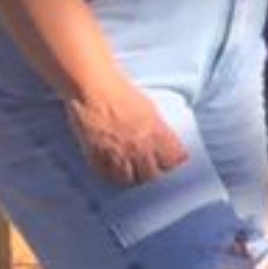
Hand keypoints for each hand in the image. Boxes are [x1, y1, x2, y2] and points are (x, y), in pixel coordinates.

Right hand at [65, 76, 188, 187]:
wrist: (93, 88)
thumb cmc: (121, 93)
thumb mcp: (149, 108)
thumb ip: (159, 129)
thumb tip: (166, 144)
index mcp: (157, 133)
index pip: (174, 160)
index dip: (173, 165)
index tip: (171, 165)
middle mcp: (140, 146)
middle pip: (153, 175)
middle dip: (152, 175)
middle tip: (149, 172)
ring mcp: (118, 153)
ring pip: (130, 180)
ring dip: (131, 177)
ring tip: (130, 172)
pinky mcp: (97, 155)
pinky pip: (106, 175)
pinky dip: (110, 174)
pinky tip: (112, 169)